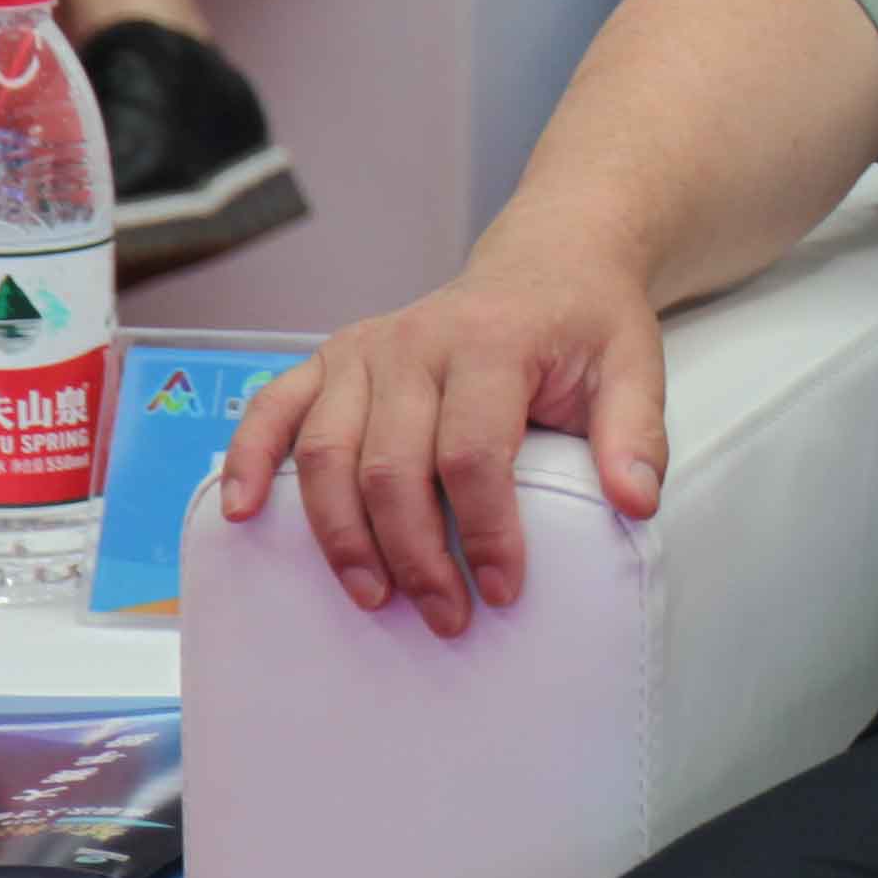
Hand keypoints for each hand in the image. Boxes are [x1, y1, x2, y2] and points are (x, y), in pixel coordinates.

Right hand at [218, 241, 670, 635]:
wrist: (548, 260)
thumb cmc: (587, 322)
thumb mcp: (636, 364)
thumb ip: (635, 433)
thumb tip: (635, 503)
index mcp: (491, 342)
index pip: (473, 453)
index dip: (486, 531)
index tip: (503, 591)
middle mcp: (416, 341)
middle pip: (393, 466)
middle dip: (416, 554)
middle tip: (446, 616)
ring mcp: (365, 349)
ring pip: (327, 454)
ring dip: (342, 536)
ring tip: (375, 598)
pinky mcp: (331, 357)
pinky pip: (272, 408)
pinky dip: (248, 459)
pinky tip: (242, 516)